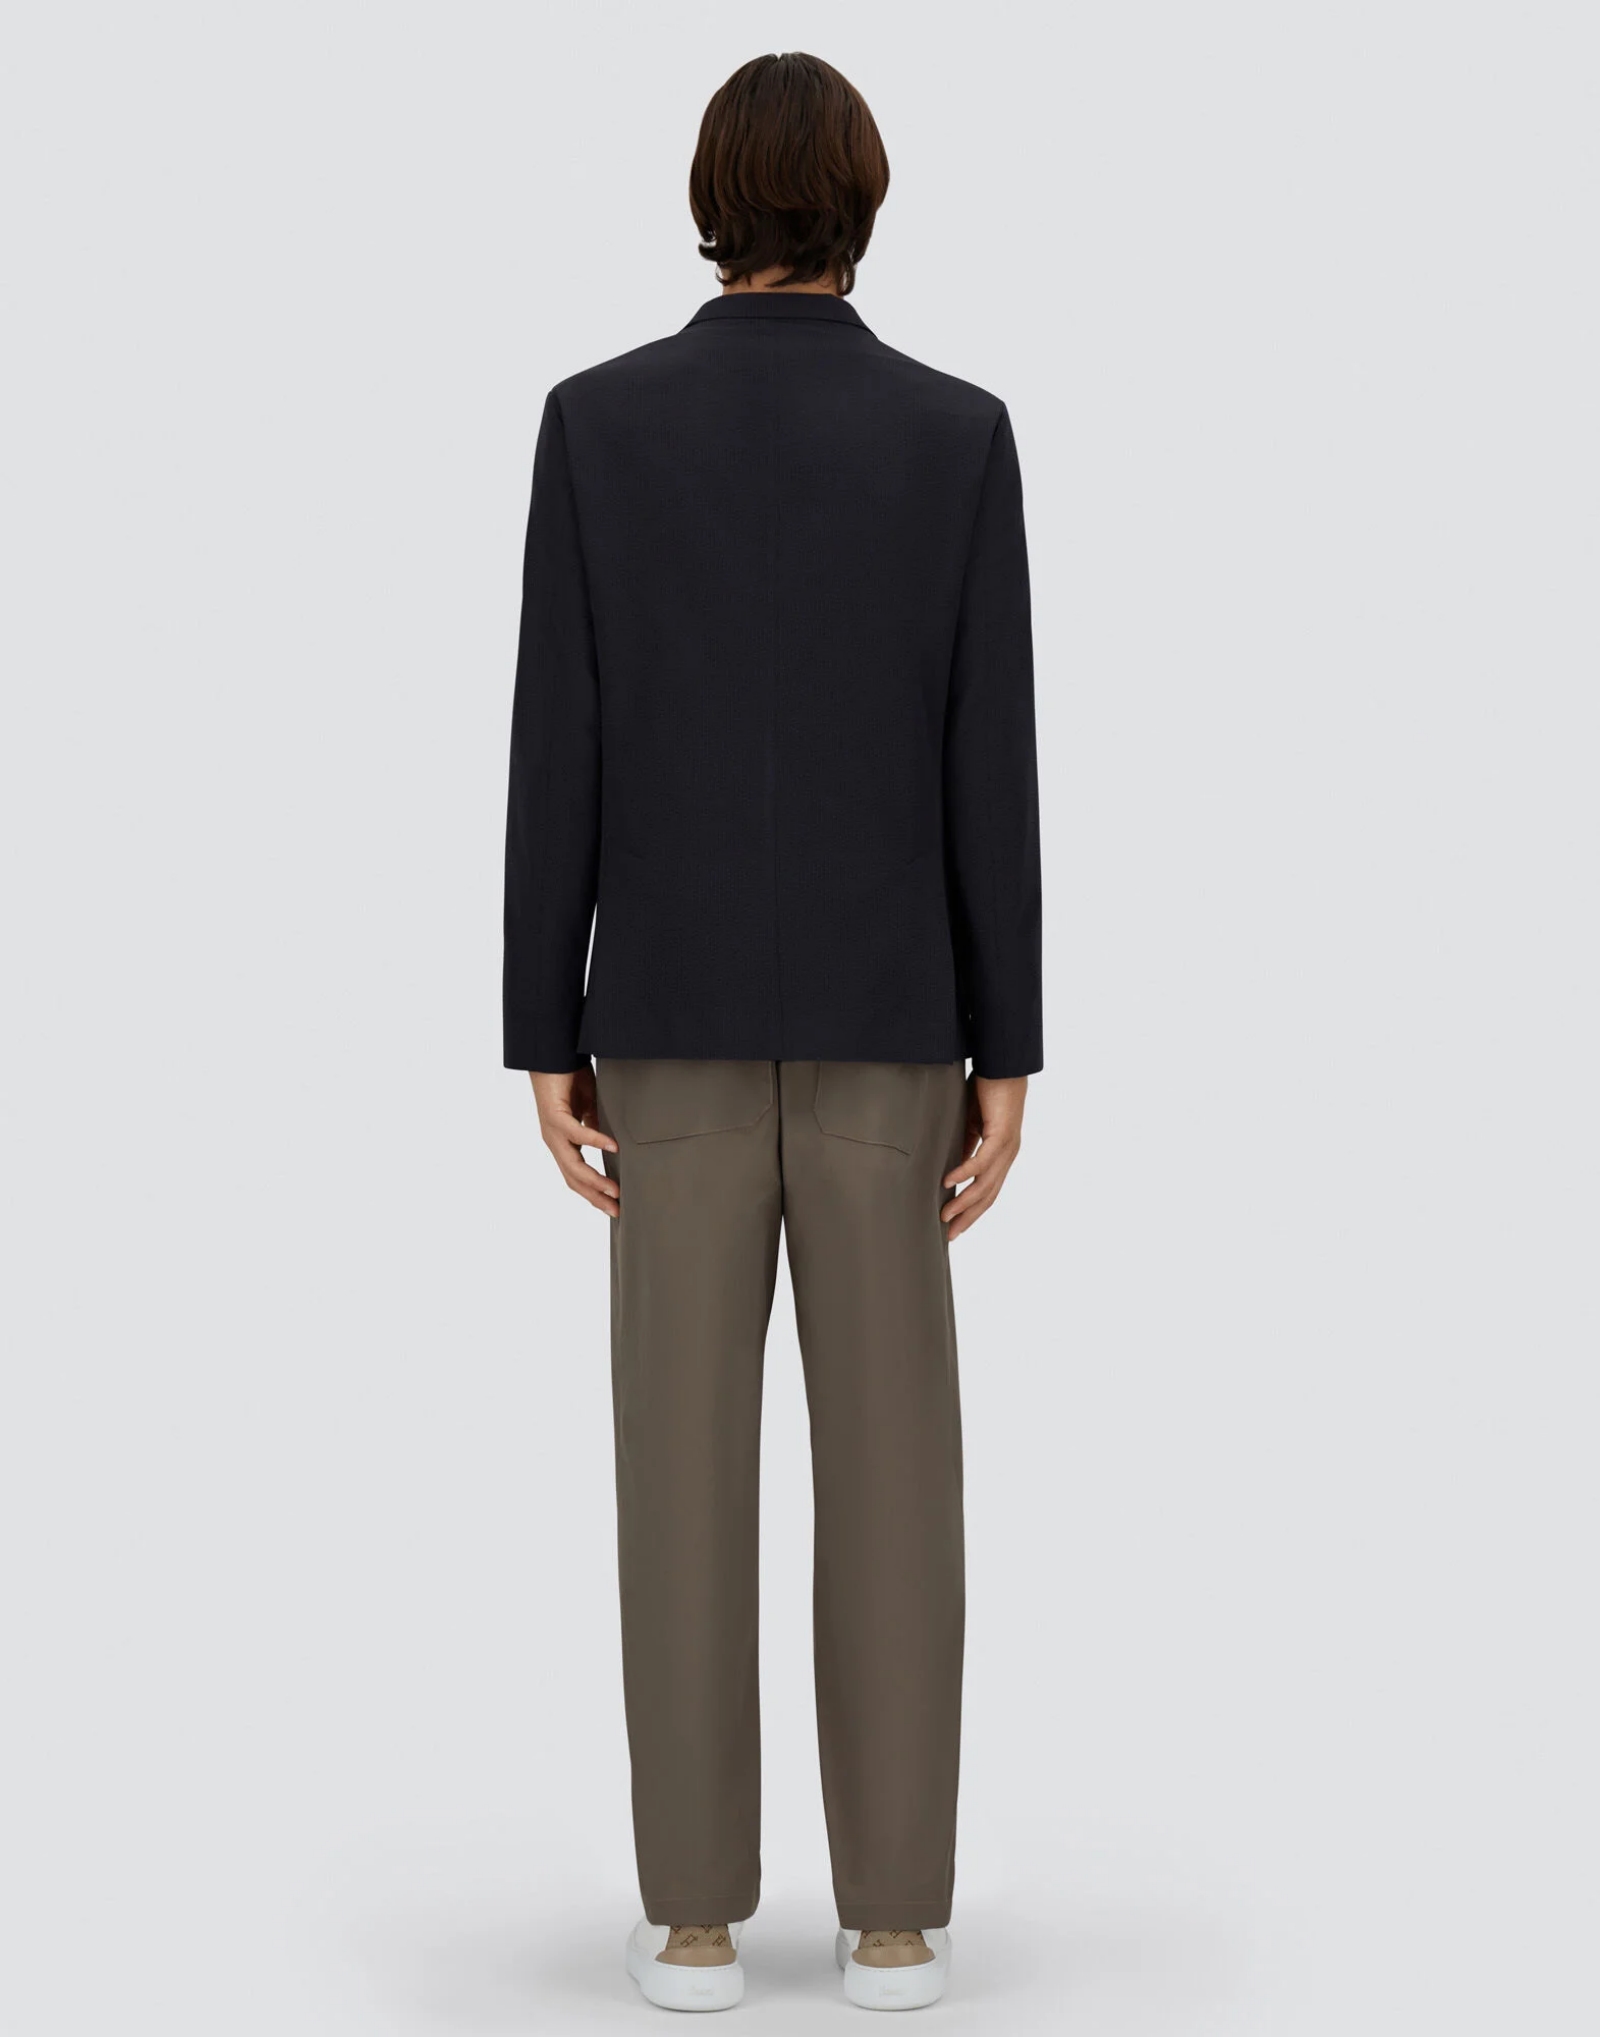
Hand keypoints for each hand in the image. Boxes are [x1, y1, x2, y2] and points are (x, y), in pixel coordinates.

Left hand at [529, 1066, 619, 1216]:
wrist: (552, 1056)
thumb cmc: (570, 1079)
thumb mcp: (589, 1108)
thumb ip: (595, 1126)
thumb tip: (611, 1144)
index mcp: (564, 1143)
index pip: (578, 1176)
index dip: (594, 1193)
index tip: (613, 1207)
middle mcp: (556, 1142)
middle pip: (574, 1179)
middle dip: (596, 1197)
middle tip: (617, 1211)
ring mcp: (553, 1132)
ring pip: (573, 1165)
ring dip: (594, 1181)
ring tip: (614, 1191)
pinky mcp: (554, 1117)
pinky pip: (577, 1135)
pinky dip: (596, 1142)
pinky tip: (612, 1146)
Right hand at [941, 1074, 1026, 1239]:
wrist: (1003, 1065)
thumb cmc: (987, 1089)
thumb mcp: (971, 1123)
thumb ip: (965, 1145)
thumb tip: (954, 1167)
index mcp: (1001, 1154)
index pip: (987, 1190)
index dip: (972, 1210)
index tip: (955, 1225)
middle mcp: (1007, 1155)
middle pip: (988, 1195)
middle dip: (969, 1216)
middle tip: (950, 1235)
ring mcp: (1007, 1147)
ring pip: (986, 1183)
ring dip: (965, 1201)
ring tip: (946, 1215)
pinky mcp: (1002, 1134)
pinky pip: (982, 1160)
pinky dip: (966, 1172)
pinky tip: (950, 1182)